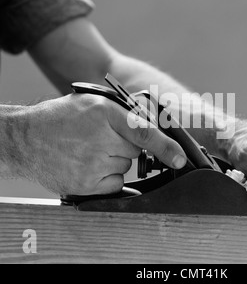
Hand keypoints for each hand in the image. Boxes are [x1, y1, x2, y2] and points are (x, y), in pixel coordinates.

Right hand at [16, 93, 186, 194]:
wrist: (26, 138)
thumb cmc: (62, 118)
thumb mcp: (94, 102)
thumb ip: (125, 111)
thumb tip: (152, 120)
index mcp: (105, 113)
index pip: (144, 133)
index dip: (166, 147)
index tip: (180, 159)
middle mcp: (101, 139)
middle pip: (136, 151)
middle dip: (125, 146)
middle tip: (101, 139)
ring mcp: (93, 164)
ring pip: (125, 167)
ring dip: (114, 161)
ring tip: (88, 150)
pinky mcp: (87, 184)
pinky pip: (115, 183)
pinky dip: (107, 176)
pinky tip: (88, 164)